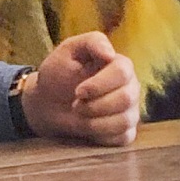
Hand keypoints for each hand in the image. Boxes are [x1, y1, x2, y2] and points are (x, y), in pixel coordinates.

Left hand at [23, 31, 139, 146]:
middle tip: (75, 104)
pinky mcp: (126, 131)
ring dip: (95, 121)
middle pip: (125, 98)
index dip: (100, 84)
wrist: (48, 103)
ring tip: (79, 114)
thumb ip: (91, 42)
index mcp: (120, 65)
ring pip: (124, 120)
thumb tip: (111, 54)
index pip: (122, 72)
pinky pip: (122, 138)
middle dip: (94, 105)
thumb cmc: (59, 74)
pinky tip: (87, 125)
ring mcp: (131, 110)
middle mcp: (131, 87)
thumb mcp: (69, 50)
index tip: (78, 91)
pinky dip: (100, 135)